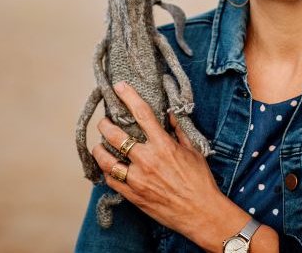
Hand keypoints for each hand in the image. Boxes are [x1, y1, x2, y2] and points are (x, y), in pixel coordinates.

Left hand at [91, 81, 242, 249]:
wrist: (201, 213)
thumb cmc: (200, 182)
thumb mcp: (193, 151)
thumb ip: (179, 130)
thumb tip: (170, 113)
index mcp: (163, 145)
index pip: (142, 114)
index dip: (129, 97)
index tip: (119, 87)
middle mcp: (147, 160)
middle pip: (115, 136)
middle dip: (105, 125)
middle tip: (104, 122)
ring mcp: (137, 179)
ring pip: (106, 160)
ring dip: (99, 150)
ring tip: (100, 145)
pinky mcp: (133, 195)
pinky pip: (111, 180)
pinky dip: (107, 172)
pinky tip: (109, 167)